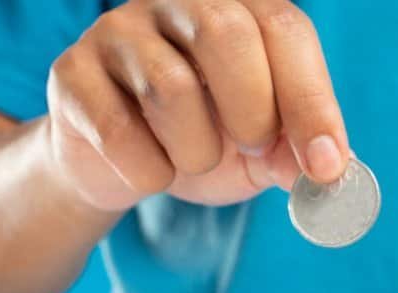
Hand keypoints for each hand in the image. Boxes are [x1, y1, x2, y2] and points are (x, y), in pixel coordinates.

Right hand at [46, 0, 350, 210]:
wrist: (121, 167)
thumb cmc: (202, 142)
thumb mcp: (261, 152)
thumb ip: (294, 152)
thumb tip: (326, 169)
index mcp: (238, 5)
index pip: (286, 29)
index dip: (312, 101)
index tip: (326, 167)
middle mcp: (178, 0)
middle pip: (227, 34)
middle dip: (253, 113)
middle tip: (252, 152)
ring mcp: (119, 29)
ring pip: (171, 88)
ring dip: (196, 151)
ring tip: (192, 160)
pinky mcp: (72, 72)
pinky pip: (118, 130)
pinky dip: (147, 172)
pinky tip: (149, 170)